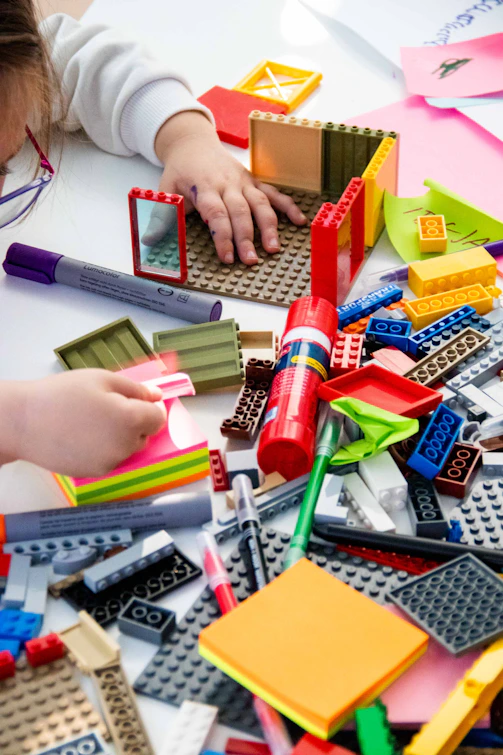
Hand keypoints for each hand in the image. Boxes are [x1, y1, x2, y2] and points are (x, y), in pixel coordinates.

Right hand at [3, 371, 166, 477]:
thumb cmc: (63, 394)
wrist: (25, 422)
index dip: (150, 407)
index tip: (134, 400)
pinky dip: (105, 449)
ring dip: (120, 436)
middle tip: (106, 408)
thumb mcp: (102, 379)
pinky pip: (111, 459)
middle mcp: (126, 445)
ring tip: (92, 422)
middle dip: (134, 422)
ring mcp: (111, 462)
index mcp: (131, 419)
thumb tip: (156, 397)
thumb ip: (135, 389)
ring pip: (128, 448)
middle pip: (144, 435)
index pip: (158, 418)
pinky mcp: (96, 473)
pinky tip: (83, 437)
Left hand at [154, 111, 306, 264]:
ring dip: (269, 226)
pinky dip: (288, 206)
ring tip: (274, 249)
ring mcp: (243, 181)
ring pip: (260, 203)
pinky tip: (299, 222)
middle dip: (246, 237)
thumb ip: (161, 217)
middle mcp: (227, 183)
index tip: (227, 257)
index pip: (216, 214)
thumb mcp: (165, 191)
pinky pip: (274, 193)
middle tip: (250, 261)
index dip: (223, 236)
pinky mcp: (254, 181)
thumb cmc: (180, 171)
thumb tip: (150, 241)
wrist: (192, 141)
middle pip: (240, 212)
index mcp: (205, 187)